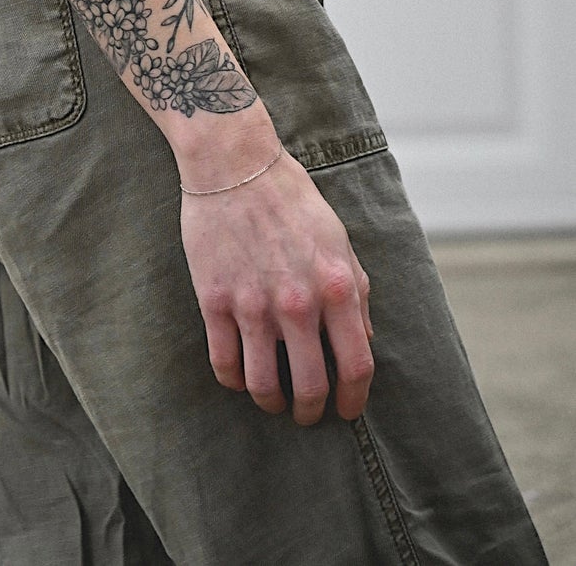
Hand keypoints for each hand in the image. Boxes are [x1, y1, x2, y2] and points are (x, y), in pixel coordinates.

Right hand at [180, 148, 373, 425]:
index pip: (356, 367)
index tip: (347, 411)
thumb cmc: (290, 197)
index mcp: (337, 287)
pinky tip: (238, 376)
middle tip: (306, 412)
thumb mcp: (338, 240)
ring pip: (263, 385)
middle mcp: (298, 303)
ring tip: (271, 399)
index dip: (354, 400)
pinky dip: (233, 380)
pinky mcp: (214, 299)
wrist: (234, 162)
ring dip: (270, 402)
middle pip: (310, 387)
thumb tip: (361, 342)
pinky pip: (224, 363)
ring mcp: (253, 304)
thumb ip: (357, 293)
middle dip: (310, 410)